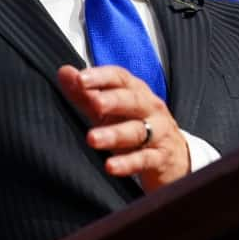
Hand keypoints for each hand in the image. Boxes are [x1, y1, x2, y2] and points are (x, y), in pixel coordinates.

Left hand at [57, 64, 188, 191]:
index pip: (120, 78)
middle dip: (113, 100)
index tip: (80, 79)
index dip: (101, 77)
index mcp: (136, 91)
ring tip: (92, 138)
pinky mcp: (160, 158)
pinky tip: (111, 167)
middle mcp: (150, 108)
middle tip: (94, 103)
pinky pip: (144, 159)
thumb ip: (86, 94)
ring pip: (137, 131)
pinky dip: (128, 163)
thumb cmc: (137, 126)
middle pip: (132, 101)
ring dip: (114, 134)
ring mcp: (158, 132)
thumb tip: (64, 72)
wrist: (174, 157)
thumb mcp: (111, 111)